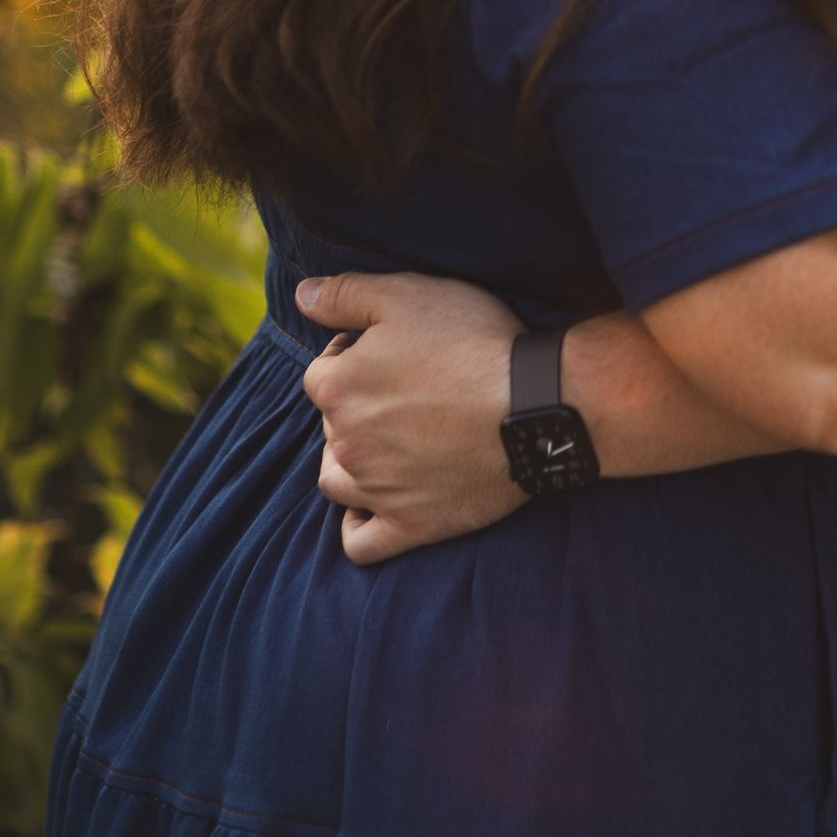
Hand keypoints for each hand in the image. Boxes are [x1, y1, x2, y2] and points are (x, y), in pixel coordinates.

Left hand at [297, 270, 520, 567]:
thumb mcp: (408, 294)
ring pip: (335, 482)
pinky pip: (361, 543)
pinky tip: (371, 508)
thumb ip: (346, 293)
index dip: (349, 357)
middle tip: (404, 391)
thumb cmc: (473, 341)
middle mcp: (347, 443)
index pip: (320, 374)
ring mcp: (377, 491)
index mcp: (340, 388)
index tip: (387, 352)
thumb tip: (302, 295)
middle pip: (329, 426)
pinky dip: (358, 527)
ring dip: (348, 462)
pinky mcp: (411, 525)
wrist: (534, 404)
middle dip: (355, 406)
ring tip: (384, 444)